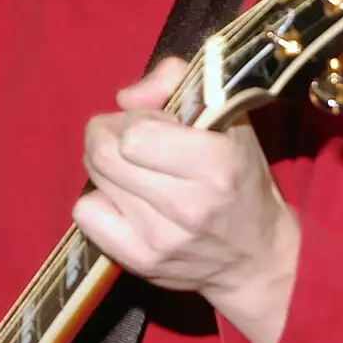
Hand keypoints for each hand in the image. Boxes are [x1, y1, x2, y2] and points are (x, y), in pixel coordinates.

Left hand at [71, 56, 300, 342]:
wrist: (256, 257)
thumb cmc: (239, 177)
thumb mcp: (227, 117)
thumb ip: (175, 80)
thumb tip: (124, 98)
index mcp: (218, 164)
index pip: (135, 133)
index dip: (136, 118)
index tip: (155, 123)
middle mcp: (190, 205)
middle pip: (103, 153)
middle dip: (108, 133)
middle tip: (130, 138)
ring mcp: (162, 239)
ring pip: (94, 179)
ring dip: (105, 164)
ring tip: (133, 168)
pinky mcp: (140, 262)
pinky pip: (86, 215)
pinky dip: (98, 200)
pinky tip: (125, 200)